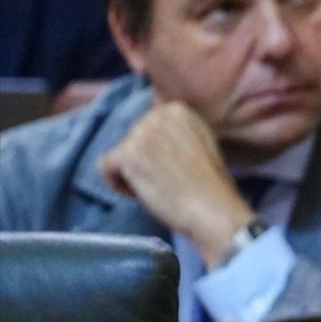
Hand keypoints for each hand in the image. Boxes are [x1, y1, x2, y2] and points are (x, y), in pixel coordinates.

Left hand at [97, 101, 253, 264]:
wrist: (215, 211)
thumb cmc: (212, 188)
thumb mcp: (200, 146)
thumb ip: (176, 135)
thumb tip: (153, 142)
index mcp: (178, 110)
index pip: (148, 128)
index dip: (158, 153)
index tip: (176, 169)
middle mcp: (157, 115)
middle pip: (132, 140)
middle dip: (144, 163)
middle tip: (167, 182)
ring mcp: (141, 133)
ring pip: (119, 155)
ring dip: (134, 175)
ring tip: (160, 189)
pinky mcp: (127, 154)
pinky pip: (105, 168)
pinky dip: (118, 185)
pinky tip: (143, 194)